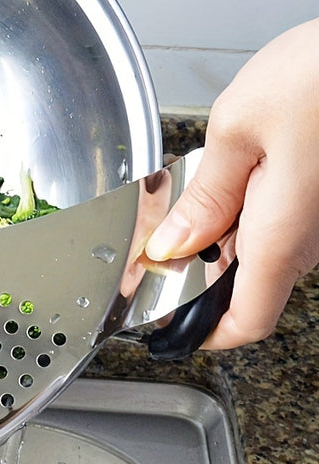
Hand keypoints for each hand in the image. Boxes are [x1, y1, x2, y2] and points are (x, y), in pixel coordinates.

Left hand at [146, 17, 318, 347]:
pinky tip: (230, 166)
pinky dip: (243, 207)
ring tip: (195, 185)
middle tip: (159, 230)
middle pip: (246, 285)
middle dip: (197, 266)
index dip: (203, 333)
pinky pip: (277, 220)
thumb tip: (171, 246)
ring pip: (260, 249)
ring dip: (219, 230)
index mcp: (280, 235)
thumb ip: (203, 196)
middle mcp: (308, 238)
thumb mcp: (237, 131)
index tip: (164, 322)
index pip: (247, 322)